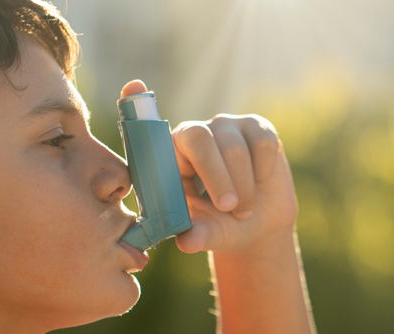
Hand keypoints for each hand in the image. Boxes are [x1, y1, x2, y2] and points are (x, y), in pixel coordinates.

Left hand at [120, 80, 298, 254]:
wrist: (258, 226)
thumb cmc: (219, 227)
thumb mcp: (207, 235)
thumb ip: (197, 235)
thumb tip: (187, 241)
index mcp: (168, 157)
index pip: (151, 131)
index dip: (137, 103)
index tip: (131, 85)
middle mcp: (193, 135)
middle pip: (198, 139)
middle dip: (214, 175)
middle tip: (227, 207)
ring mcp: (224, 127)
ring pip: (233, 148)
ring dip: (242, 186)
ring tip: (242, 210)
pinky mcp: (255, 127)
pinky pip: (261, 144)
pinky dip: (262, 172)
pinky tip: (259, 183)